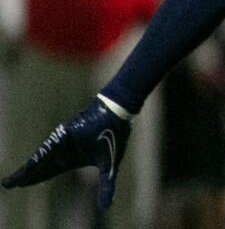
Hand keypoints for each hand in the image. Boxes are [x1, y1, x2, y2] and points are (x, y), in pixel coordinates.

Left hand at [1, 97, 131, 209]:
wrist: (117, 114)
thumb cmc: (114, 136)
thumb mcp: (109, 166)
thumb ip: (106, 185)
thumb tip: (106, 207)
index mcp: (72, 158)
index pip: (49, 172)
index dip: (36, 179)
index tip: (22, 186)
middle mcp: (63, 150)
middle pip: (40, 167)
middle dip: (26, 177)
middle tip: (9, 184)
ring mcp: (62, 142)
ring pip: (40, 160)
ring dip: (26, 172)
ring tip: (11, 182)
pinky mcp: (63, 134)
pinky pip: (48, 150)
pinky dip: (37, 161)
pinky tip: (26, 170)